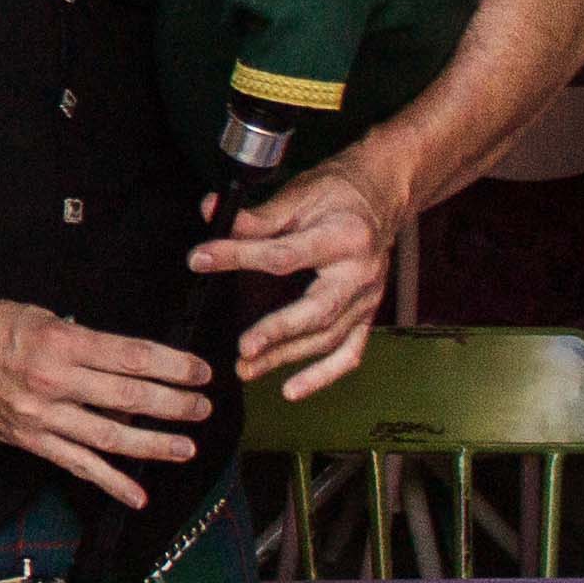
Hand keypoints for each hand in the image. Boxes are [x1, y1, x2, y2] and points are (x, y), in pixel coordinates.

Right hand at [0, 296, 211, 507]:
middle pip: (130, 398)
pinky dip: (110, 483)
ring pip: (110, 437)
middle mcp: (54, 381)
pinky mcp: (30, 440)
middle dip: (175, 405)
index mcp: (61, 343)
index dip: (174, 366)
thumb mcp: (43, 316)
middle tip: (202, 407)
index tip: (200, 372)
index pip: (132, 358)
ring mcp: (42, 415)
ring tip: (186, 447)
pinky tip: (137, 495)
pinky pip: (77, 465)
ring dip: (154, 445)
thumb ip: (84, 340)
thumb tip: (126, 360)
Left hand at [194, 143, 406, 396]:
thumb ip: (255, 214)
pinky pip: (350, 352)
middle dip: (278, 332)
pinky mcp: (367, 313)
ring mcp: (368, 299)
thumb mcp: (297, 194)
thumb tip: (210, 212)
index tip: (200, 259)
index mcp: (343, 238)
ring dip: (288, 358)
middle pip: (316, 310)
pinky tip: (292, 389)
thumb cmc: (337, 193)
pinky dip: (323, 375)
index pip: (283, 255)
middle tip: (243, 349)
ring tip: (248, 369)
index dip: (238, 256)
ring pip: (328, 338)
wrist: (383, 194)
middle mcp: (360, 274)